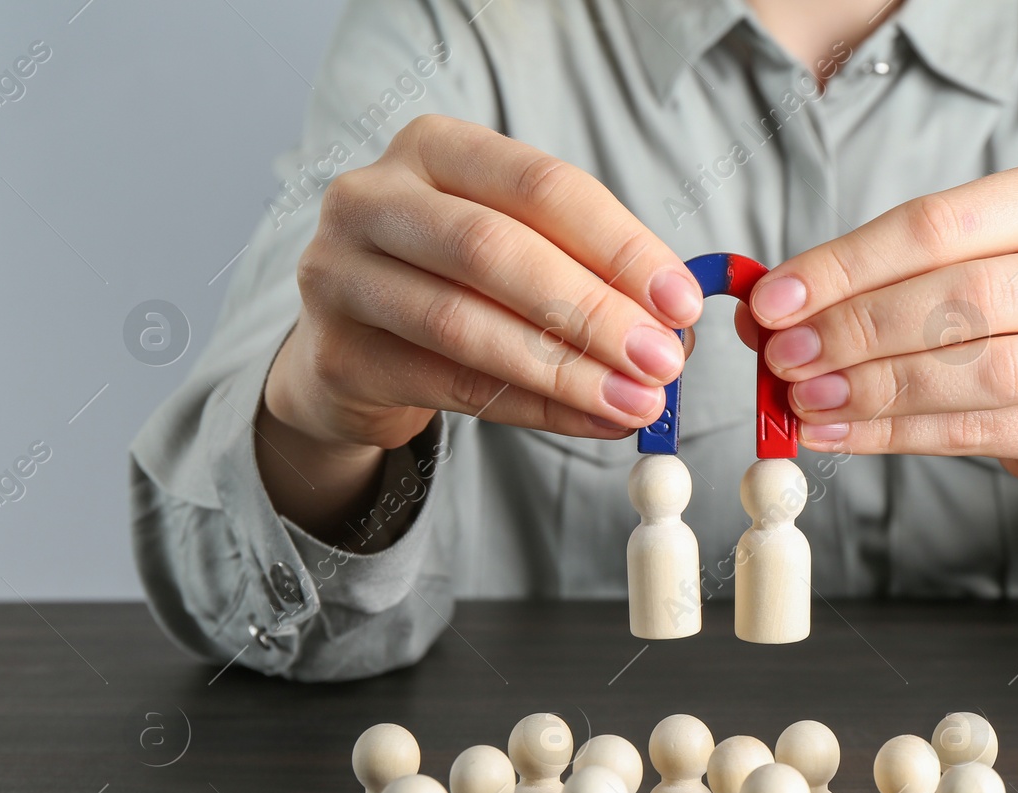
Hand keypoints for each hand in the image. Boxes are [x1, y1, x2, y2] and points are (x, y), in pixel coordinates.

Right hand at [256, 115, 702, 539]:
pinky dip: (533, 406)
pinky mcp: (337, 354)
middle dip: (592, 311)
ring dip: (564, 369)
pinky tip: (589, 419)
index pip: (541, 185)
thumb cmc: (452, 285)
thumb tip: (673, 324)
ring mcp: (340, 274)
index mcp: (434, 148)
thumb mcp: (517, 252)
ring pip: (463, 323)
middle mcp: (372, 198)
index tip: (681, 302)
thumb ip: (586, 272)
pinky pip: (450, 385)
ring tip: (633, 401)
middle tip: (661, 360)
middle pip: (494, 249)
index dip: (619, 245)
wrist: (354, 352)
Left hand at [743, 161, 1017, 573]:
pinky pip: (981, 432)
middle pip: (964, 295)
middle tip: (785, 357)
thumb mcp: (959, 270)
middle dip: (858, 329)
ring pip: (978, 371)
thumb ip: (873, 280)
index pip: (941, 223)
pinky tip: (843, 433)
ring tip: (807, 400)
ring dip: (875, 388)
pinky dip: (898, 435)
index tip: (774, 300)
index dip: (848, 264)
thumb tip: (762, 311)